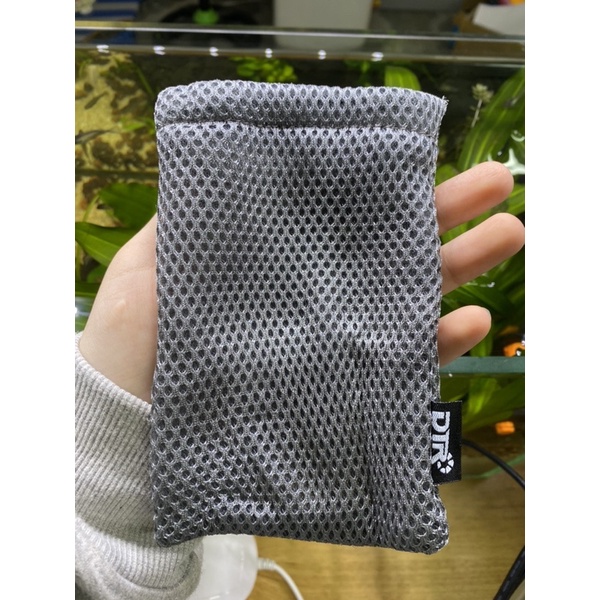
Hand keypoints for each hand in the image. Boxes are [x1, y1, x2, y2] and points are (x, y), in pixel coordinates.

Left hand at [79, 161, 524, 402]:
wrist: (132, 438)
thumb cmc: (129, 352)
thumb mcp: (146, 273)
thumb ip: (182, 227)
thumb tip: (223, 169)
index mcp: (271, 262)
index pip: (332, 215)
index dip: (375, 185)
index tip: (416, 155)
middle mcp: (308, 297)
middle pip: (382, 248)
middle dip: (442, 213)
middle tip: (497, 183)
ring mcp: (329, 344)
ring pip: (405, 299)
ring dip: (460, 267)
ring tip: (510, 233)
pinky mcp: (340, 391)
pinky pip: (400, 368)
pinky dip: (439, 345)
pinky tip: (471, 322)